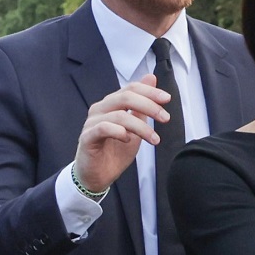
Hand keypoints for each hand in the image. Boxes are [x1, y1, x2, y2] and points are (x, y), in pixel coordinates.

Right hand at [72, 74, 169, 192]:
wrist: (98, 176)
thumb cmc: (115, 152)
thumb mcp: (135, 127)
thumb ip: (142, 106)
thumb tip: (151, 77)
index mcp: (111, 104)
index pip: (131, 88)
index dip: (150, 91)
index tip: (167, 99)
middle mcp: (100, 109)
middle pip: (126, 97)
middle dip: (149, 106)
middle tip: (165, 118)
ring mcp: (92, 122)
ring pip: (119, 115)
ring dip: (141, 127)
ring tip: (154, 139)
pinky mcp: (87, 137)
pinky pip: (104, 128)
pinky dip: (120, 132)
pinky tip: (128, 140)